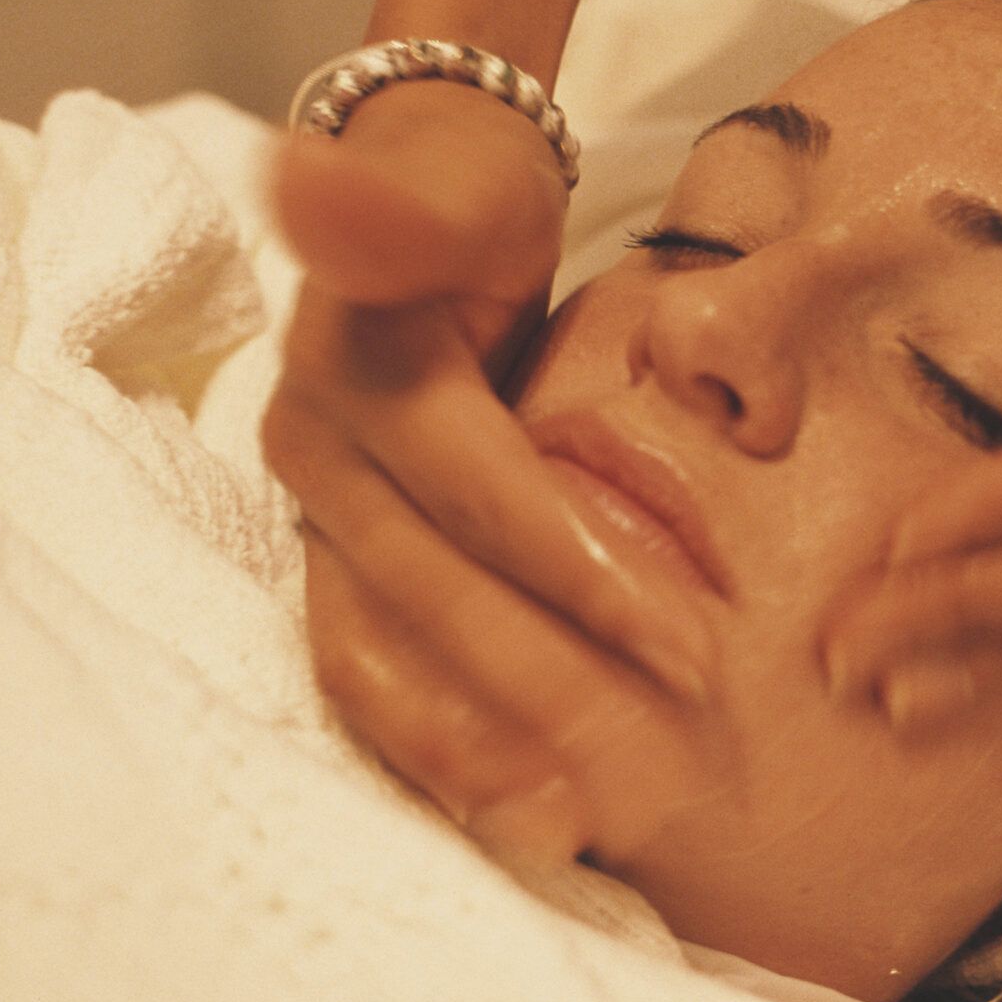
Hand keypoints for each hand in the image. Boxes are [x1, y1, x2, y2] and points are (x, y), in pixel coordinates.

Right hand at [265, 84, 725, 858]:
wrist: (416, 195)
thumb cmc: (461, 197)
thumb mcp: (452, 182)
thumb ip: (399, 200)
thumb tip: (304, 176)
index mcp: (350, 369)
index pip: (476, 489)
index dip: (579, 565)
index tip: (698, 638)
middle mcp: (311, 453)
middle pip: (436, 587)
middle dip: (561, 673)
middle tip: (684, 747)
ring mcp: (312, 519)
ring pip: (380, 652)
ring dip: (477, 744)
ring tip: (578, 825)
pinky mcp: (334, 564)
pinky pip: (371, 671)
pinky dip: (439, 745)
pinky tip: (521, 815)